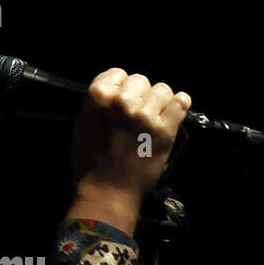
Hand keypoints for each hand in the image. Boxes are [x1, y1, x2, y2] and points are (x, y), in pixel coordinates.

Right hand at [69, 67, 191, 227]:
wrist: (109, 191)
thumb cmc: (90, 161)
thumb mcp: (82, 126)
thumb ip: (97, 104)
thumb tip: (115, 90)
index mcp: (98, 98)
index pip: (117, 73)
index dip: (120, 85)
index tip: (121, 98)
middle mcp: (123, 102)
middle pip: (140, 80)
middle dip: (139, 93)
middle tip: (136, 111)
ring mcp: (146, 115)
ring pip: (162, 89)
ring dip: (158, 100)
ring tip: (153, 115)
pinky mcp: (166, 130)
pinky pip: (181, 102)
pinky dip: (179, 105)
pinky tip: (172, 112)